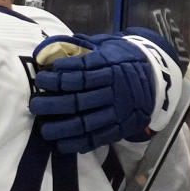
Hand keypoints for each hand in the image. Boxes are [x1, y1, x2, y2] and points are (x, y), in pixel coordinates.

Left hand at [31, 28, 179, 153]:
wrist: (155, 78)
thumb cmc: (121, 60)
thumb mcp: (106, 46)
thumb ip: (80, 47)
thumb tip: (48, 48)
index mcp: (110, 67)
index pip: (81, 73)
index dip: (59, 76)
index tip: (43, 77)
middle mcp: (113, 90)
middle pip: (79, 100)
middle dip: (53, 104)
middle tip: (35, 105)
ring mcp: (117, 111)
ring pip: (86, 122)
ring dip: (62, 128)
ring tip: (44, 130)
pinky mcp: (119, 127)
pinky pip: (97, 138)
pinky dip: (78, 143)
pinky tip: (62, 144)